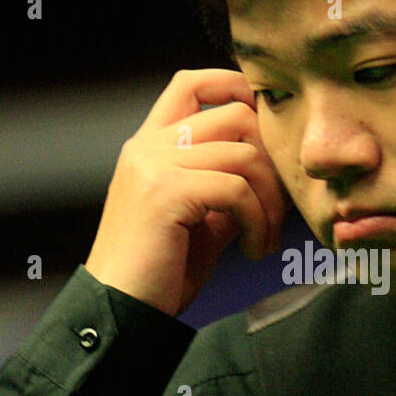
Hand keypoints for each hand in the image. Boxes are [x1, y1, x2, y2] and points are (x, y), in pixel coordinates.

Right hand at [85, 69, 290, 317]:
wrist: (119, 312)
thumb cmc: (160, 273)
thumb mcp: (201, 220)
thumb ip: (229, 187)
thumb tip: (276, 171)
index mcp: (150, 146)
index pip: (192, 82)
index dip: (238, 91)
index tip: (267, 138)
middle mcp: (148, 146)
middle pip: (235, 114)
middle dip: (271, 160)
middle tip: (275, 210)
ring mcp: (153, 166)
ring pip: (244, 154)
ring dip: (270, 201)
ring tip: (264, 239)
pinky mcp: (165, 193)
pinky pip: (237, 190)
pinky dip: (257, 222)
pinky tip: (252, 250)